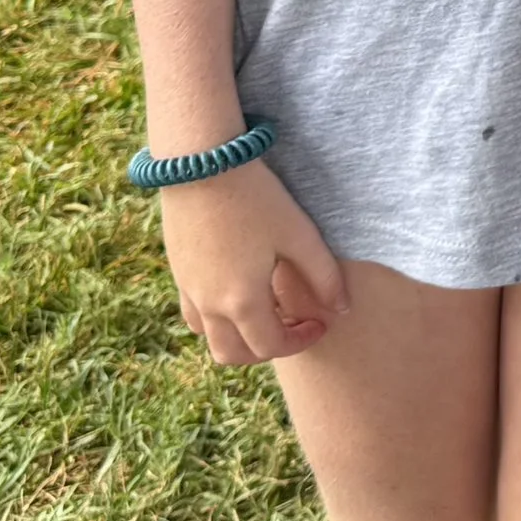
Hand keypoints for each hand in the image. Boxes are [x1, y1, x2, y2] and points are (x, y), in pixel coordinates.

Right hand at [157, 157, 349, 363]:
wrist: (202, 165)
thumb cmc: (257, 198)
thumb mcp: (299, 235)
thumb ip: (323, 276)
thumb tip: (342, 308)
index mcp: (242, 300)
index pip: (270, 346)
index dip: (300, 341)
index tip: (320, 321)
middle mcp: (209, 304)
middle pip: (234, 355)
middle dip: (268, 349)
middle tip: (294, 324)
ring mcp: (188, 290)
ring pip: (211, 339)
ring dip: (240, 339)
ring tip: (269, 311)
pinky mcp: (178, 273)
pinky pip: (194, 315)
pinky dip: (218, 320)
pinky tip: (241, 292)